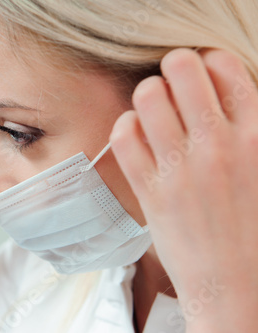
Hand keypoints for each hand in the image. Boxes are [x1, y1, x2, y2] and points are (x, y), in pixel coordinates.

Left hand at [109, 48, 257, 330]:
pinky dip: (126, 125)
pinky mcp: (150, 191)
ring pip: (149, 96)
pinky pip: (124, 136)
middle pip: (183, 69)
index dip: (207, 61)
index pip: (225, 66)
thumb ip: (249, 131)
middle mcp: (218, 146)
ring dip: (147, 92)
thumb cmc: (252, 228)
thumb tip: (225, 95)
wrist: (235, 284)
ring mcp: (180, 169)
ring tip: (153, 105)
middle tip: (173, 82)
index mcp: (257, 137)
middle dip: (174, 66)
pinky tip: (136, 131)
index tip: (201, 73)